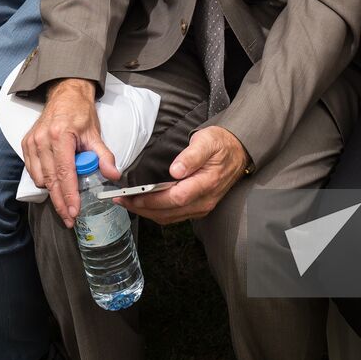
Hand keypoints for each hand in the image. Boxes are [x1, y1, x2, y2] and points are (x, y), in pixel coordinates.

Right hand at [22, 77, 118, 226]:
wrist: (65, 94)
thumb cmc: (80, 113)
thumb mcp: (95, 133)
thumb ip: (103, 156)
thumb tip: (113, 175)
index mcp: (60, 136)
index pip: (64, 173)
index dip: (69, 196)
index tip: (74, 211)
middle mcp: (42, 140)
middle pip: (50, 180)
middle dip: (60, 202)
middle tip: (69, 219)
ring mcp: (32, 142)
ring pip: (40, 178)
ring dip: (52, 192)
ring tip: (65, 201)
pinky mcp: (26, 144)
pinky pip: (32, 171)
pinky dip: (43, 180)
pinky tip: (54, 184)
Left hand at [121, 126, 249, 224]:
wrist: (238, 152)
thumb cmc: (221, 145)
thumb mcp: (207, 141)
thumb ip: (191, 156)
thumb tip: (176, 170)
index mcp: (206, 184)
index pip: (175, 198)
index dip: (151, 199)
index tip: (132, 195)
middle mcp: (204, 200)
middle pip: (169, 212)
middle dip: (142, 208)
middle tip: (121, 201)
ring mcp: (202, 206)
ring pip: (170, 217)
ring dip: (147, 212)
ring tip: (128, 203)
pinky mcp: (198, 207)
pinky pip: (174, 216)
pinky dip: (157, 213)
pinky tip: (145, 205)